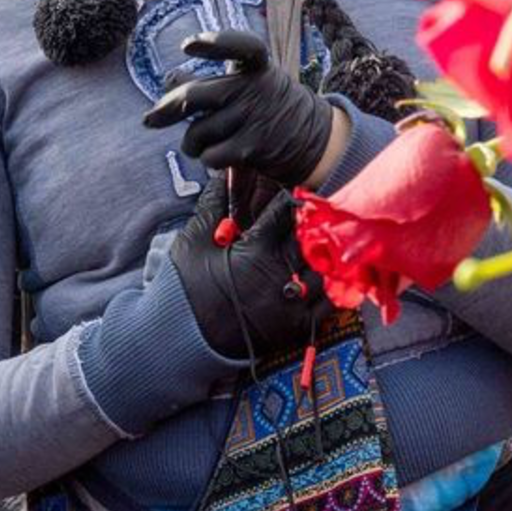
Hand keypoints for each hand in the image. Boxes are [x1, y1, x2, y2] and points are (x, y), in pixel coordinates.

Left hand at [143, 28, 345, 187]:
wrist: (310, 138)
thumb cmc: (263, 105)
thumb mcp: (245, 83)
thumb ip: (209, 80)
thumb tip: (168, 80)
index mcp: (256, 66)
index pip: (240, 46)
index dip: (215, 43)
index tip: (188, 45)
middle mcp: (255, 88)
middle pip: (195, 96)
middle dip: (166, 110)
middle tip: (150, 119)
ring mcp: (255, 118)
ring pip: (197, 132)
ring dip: (192, 142)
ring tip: (205, 140)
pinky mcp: (253, 148)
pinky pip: (209, 155)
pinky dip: (207, 158)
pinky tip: (218, 154)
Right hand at [163, 181, 331, 362]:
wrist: (181, 336)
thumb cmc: (184, 286)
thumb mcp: (193, 239)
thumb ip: (214, 203)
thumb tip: (225, 174)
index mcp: (257, 250)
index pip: (286, 212)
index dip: (286, 201)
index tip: (287, 198)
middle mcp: (281, 275)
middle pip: (310, 238)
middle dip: (306, 227)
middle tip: (303, 223)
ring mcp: (292, 303)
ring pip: (325, 268)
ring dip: (320, 257)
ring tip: (311, 251)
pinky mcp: (298, 326)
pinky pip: (330, 302)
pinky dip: (329, 287)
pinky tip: (319, 277)